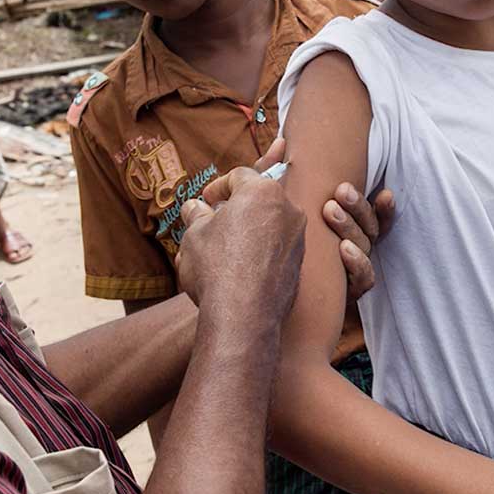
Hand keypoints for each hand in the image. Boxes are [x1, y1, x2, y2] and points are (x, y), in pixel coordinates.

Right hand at [176, 166, 304, 314]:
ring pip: (269, 225)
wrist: (243, 316)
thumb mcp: (194, 235)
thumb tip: (194, 208)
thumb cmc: (216, 269)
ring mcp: (298, 239)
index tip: (206, 201)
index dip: (217, 187)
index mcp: (263, 191)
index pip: (239, 176)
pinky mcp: (299, 265)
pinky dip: (260, 252)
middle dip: (237, 207)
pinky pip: (276, 249)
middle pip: (259, 200)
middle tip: (215, 220)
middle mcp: (289, 210)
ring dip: (249, 230)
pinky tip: (240, 268)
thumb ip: (196, 215)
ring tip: (224, 247)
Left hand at [246, 137, 396, 299]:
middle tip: (339, 191)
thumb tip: (280, 142)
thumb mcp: (272, 207)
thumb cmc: (268, 248)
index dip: (383, 206)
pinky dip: (358, 263)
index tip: (385, 192)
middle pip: (369, 225)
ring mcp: (350, 271)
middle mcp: (353, 248)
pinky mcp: (345, 294)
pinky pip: (363, 280)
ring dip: (352, 226)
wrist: (258, 299)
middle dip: (357, 206)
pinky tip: (344, 250)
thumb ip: (276, 176)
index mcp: (344, 228)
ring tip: (331, 211)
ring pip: (366, 245)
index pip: (371, 215)